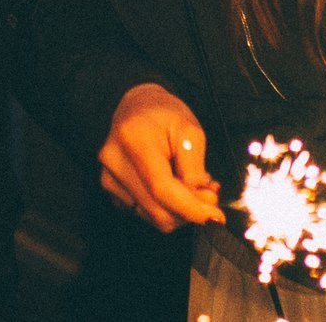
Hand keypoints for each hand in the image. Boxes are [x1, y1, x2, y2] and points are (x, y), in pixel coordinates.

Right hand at [99, 82, 225, 231]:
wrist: (137, 107)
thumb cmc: (165, 115)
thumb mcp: (190, 131)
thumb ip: (195, 168)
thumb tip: (203, 202)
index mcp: (134, 139)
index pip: (161, 188)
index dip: (191, 208)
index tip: (216, 216)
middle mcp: (115, 161)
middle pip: (158, 210)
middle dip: (189, 210)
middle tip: (209, 193)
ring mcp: (109, 177)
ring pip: (153, 218)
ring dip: (178, 210)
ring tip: (190, 185)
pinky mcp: (110, 189)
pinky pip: (144, 214)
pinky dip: (164, 208)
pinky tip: (172, 188)